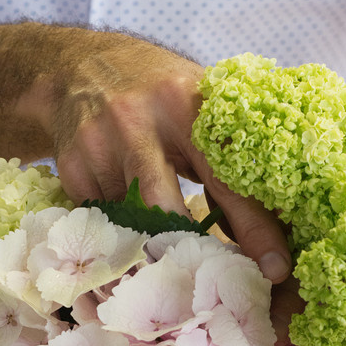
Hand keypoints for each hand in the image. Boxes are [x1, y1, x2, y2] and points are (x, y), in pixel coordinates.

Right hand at [24, 32, 293, 283]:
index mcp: (186, 103)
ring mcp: (98, 144)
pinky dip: (120, 229)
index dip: (253, 227)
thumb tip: (266, 235)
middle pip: (165, 208)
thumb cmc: (156, 93)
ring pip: (132, 222)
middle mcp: (138, 121)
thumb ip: (227, 161)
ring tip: (165, 256)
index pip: (227, 177)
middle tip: (208, 278)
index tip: (275, 268)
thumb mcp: (196, 107)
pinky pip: (103, 221)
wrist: (77, 67)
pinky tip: (125, 216)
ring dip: (151, 242)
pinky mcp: (70, 167)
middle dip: (188, 248)